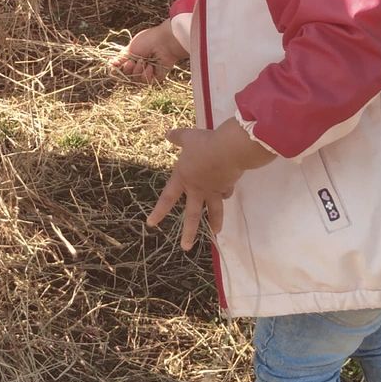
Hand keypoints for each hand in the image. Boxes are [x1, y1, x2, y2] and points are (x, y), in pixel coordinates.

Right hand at [110, 20, 188, 83]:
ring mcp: (147, 71)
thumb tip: (110, 64)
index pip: (121, 66)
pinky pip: (145, 81)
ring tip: (143, 61)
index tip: (115, 65)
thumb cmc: (147, 41)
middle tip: (132, 61)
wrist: (163, 43)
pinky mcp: (155, 77)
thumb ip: (120, 58)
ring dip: (138, 70)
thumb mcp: (129, 49)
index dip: (117, 68)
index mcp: (132, 56)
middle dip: (128, 68)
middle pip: (126, 74)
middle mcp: (139, 64)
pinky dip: (146, 74)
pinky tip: (150, 67)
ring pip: (135, 78)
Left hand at [146, 120, 275, 250]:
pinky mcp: (228, 186)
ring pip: (213, 211)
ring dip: (214, 224)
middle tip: (185, 247)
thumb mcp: (188, 137)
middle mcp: (197, 189)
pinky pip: (225, 192)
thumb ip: (178, 137)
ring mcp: (213, 190)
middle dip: (189, 233)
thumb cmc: (204, 144)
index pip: (167, 198)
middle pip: (192, 215)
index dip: (159, 212)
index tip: (151, 224)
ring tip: (215, 235)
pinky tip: (227, 193)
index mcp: (183, 178)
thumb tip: (168, 134)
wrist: (229, 150)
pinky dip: (226, 193)